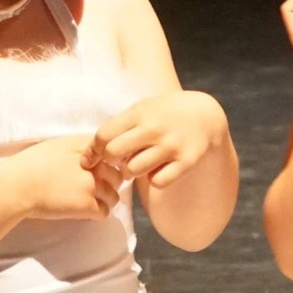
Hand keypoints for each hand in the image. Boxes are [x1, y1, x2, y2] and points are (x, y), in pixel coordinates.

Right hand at [10, 135, 122, 220]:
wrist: (18, 185)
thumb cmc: (33, 164)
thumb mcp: (60, 144)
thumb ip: (82, 147)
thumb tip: (99, 153)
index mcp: (88, 148)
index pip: (113, 156)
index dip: (108, 166)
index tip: (99, 173)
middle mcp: (94, 164)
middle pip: (117, 177)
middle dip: (110, 184)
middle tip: (95, 190)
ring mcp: (92, 185)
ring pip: (114, 196)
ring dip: (105, 200)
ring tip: (90, 202)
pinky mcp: (86, 205)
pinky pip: (105, 212)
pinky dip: (98, 214)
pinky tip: (85, 212)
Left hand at [84, 91, 228, 191]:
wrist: (204, 116)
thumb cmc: (163, 115)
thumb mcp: (142, 110)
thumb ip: (118, 127)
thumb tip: (88, 156)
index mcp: (140, 113)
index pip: (103, 135)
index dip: (94, 150)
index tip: (94, 158)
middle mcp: (154, 128)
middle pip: (114, 154)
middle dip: (111, 161)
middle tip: (119, 160)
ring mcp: (171, 145)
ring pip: (134, 170)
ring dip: (132, 171)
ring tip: (139, 164)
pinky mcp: (186, 161)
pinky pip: (158, 182)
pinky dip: (154, 180)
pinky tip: (158, 170)